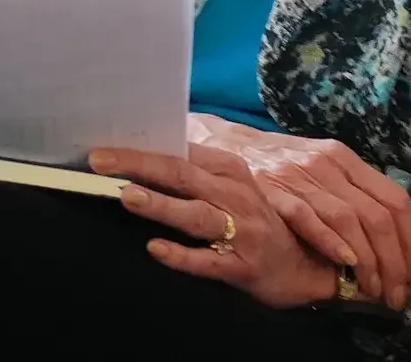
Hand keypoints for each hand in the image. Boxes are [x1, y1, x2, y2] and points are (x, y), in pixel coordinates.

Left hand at [90, 142, 341, 307]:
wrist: (310, 265)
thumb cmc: (261, 222)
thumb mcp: (234, 187)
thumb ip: (199, 168)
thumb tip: (158, 144)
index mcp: (230, 171)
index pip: (179, 153)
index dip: (140, 149)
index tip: (104, 146)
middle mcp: (236, 195)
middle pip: (181, 175)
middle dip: (138, 166)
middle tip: (100, 162)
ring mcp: (241, 230)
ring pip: (195, 214)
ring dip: (161, 205)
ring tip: (128, 197)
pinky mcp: (243, 265)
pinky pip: (207, 261)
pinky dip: (181, 255)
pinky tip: (156, 249)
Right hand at [187, 112, 410, 310]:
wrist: (229, 147)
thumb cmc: (282, 164)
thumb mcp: (323, 168)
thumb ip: (352, 195)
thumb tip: (391, 241)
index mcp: (346, 159)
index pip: (395, 200)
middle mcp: (329, 164)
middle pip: (377, 216)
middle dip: (394, 261)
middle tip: (398, 293)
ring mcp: (301, 177)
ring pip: (349, 220)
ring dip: (368, 261)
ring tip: (375, 289)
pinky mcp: (274, 191)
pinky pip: (308, 217)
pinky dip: (330, 241)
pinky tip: (346, 262)